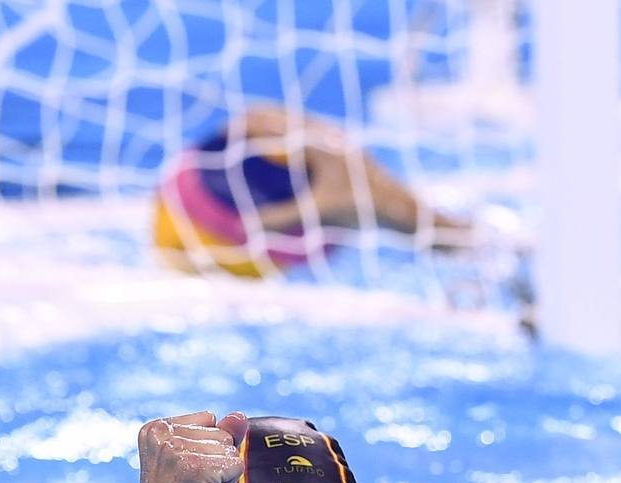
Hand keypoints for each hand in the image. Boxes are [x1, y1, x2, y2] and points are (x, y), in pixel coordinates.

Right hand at [137, 411, 247, 482]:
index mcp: (154, 429)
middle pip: (222, 433)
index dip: (207, 450)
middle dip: (217, 462)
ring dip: (223, 474)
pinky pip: (236, 464)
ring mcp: (176, 450)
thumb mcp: (199, 462)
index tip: (184, 473)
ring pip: (231, 449)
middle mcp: (160, 435)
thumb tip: (240, 415)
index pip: (209, 419)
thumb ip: (220, 434)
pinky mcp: (196, 467)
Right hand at [237, 106, 426, 234]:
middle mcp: (326, 133)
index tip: (220, 134)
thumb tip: (247, 229)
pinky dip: (289, 132)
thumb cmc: (361, 210)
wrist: (401, 206)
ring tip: (250, 130)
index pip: (269, 125)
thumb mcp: (318, 215)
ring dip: (271, 121)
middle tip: (227, 130)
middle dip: (252, 119)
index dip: (243, 128)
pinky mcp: (344, 146)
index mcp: (315, 142)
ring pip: (295, 120)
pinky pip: (309, 130)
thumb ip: (282, 219)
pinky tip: (285, 147)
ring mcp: (336, 137)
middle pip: (279, 115)